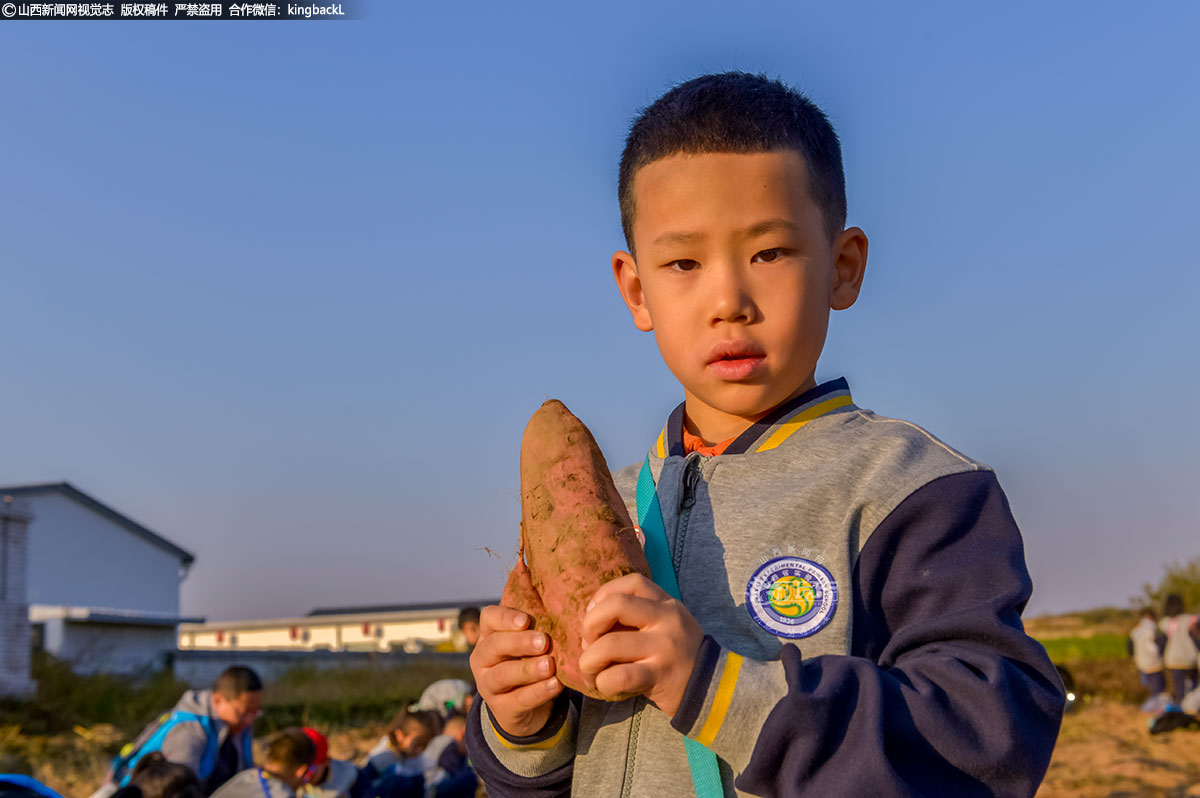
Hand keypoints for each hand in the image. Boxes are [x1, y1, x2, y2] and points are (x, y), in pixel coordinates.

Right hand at [470, 604, 562, 736]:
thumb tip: (564, 613)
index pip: (489, 618)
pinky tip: (555, 685)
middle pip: (494, 646)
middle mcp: (483, 659)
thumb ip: (539, 628)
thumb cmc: (530, 661)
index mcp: (489, 635)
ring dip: (528, 669)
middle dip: (519, 642)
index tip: (526, 620)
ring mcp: (488, 685)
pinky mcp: (502, 709)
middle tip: (544, 641)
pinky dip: (538, 692)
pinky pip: (518, 700)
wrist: (527, 708)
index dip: (506, 617)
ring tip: (549, 665)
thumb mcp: (530, 644)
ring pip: (503, 675)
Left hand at [577, 573, 702, 717]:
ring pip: (609, 645)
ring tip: (589, 670)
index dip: (603, 595)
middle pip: (615, 606)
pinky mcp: (660, 676)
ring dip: (588, 660)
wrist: (711, 688)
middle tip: (588, 643)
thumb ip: (637, 616)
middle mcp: (667, 620)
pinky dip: (602, 682)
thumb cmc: (676, 655)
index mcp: (667, 604)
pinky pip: (619, 677)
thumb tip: (590, 618)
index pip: (632, 582)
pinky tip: (604, 685)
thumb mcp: (665, 625)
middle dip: (589, 624)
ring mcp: (665, 647)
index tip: (594, 614)